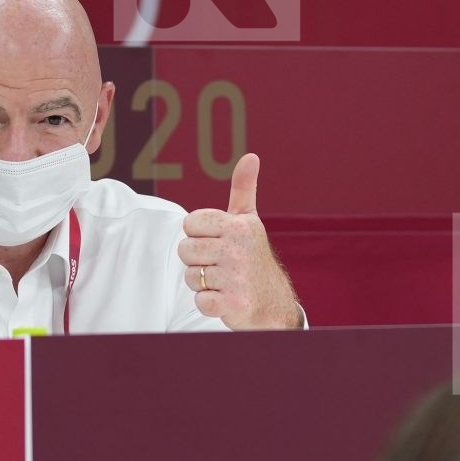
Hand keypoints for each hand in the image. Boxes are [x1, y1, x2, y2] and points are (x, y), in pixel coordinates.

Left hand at [177, 153, 301, 330]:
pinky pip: (200, 300)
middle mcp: (238, 249)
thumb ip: (244, 189)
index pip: (190, 224)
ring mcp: (236, 277)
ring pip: (191, 276)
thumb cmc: (253, 259)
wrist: (274, 303)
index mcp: (238, 226)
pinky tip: (225, 299)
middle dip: (198, 261)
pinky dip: (208, 303)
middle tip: (220, 265)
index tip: (218, 243)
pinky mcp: (233, 303)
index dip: (199, 236)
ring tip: (224, 282)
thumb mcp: (249, 221)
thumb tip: (250, 156)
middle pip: (185, 250)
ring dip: (203, 283)